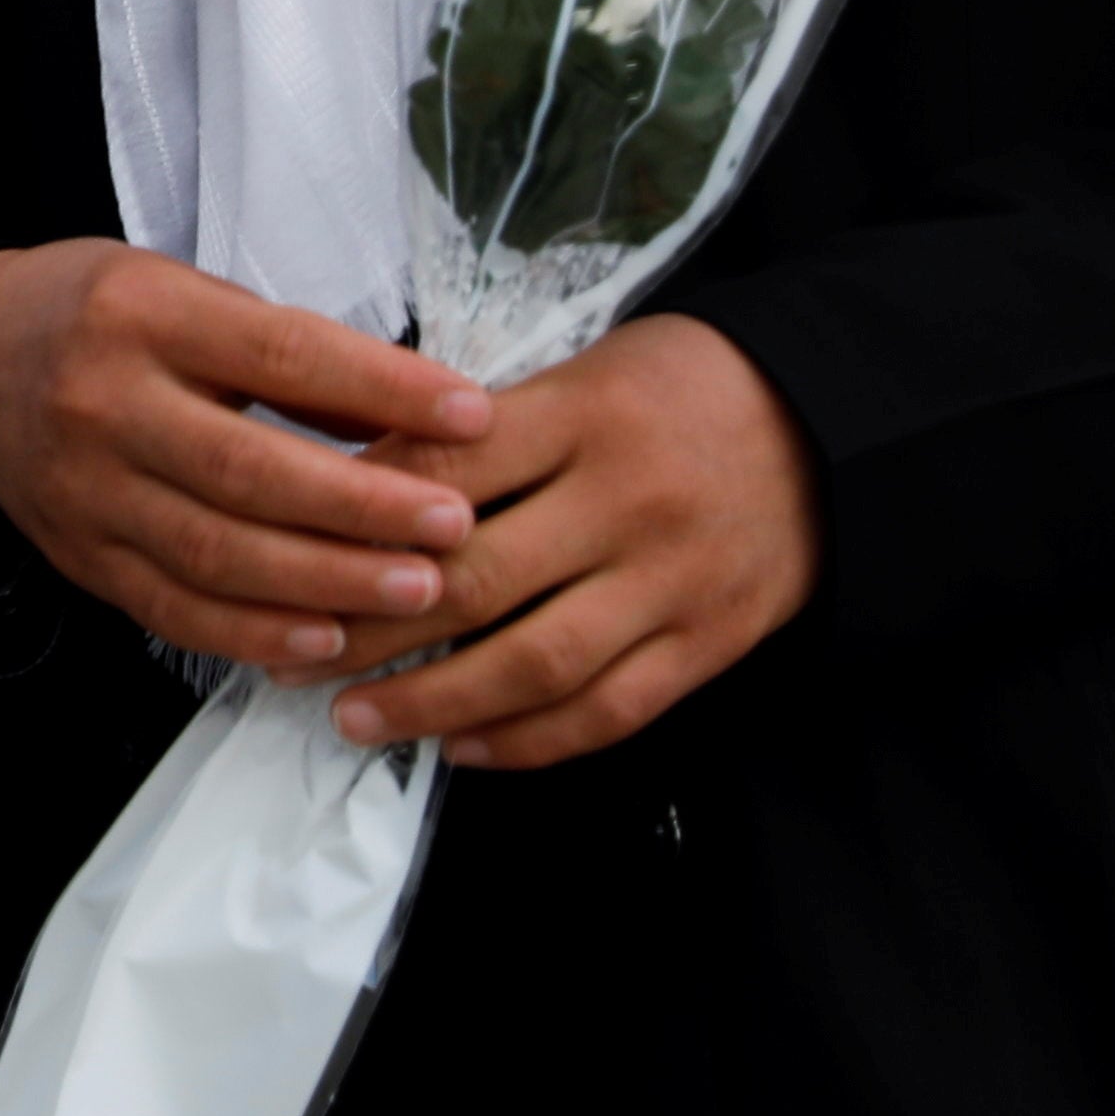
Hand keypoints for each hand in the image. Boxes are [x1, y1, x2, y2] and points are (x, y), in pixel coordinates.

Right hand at [0, 238, 495, 673]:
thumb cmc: (95, 317)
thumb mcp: (183, 290)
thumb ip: (286, 354)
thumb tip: (409, 413)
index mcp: (141, 314)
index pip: (280, 355)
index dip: (384, 388)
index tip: (473, 416)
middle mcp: (103, 402)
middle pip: (248, 469)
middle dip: (364, 508)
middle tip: (456, 528)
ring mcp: (84, 490)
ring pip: (216, 553)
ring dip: (327, 582)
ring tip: (418, 591)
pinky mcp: (79, 557)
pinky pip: (175, 609)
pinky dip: (256, 634)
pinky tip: (326, 639)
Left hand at [331, 313, 816, 770]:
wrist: (833, 425)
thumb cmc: (677, 388)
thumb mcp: (580, 367)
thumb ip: (482, 426)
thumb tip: (356, 474)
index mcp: (582, 416)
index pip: (446, 468)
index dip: (356, 515)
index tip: (281, 547)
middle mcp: (626, 502)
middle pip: (476, 581)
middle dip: (370, 628)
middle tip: (291, 655)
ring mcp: (671, 582)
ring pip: (537, 663)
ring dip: (434, 702)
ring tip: (356, 718)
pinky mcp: (709, 644)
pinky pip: (610, 709)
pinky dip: (530, 740)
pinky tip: (462, 748)